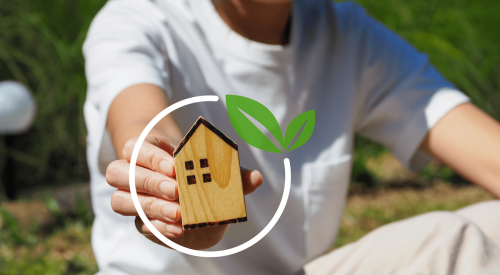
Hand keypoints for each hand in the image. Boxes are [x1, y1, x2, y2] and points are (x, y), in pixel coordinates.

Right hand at [106, 135, 262, 249]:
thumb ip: (234, 174)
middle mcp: (134, 174)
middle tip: (176, 190)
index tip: (174, 165)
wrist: (196, 202)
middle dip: (148, 181)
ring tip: (177, 212)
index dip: (150, 156)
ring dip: (148, 206)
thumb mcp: (219, 170)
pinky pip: (139, 225)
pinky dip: (158, 227)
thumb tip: (256, 178)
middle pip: (119, 172)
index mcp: (148, 151)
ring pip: (119, 200)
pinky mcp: (142, 222)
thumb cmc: (201, 175)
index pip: (135, 147)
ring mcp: (134, 199)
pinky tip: (178, 228)